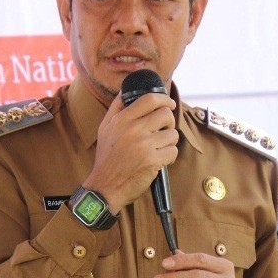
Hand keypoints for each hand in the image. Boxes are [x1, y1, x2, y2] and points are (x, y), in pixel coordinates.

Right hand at [86, 91, 177, 214]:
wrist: (104, 186)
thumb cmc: (106, 158)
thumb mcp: (105, 128)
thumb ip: (116, 108)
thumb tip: (126, 91)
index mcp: (122, 119)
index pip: (150, 99)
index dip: (164, 99)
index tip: (169, 104)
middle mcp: (133, 130)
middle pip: (165, 114)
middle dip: (169, 122)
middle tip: (164, 129)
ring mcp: (144, 145)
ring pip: (172, 134)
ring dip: (170, 141)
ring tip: (160, 147)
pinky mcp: (153, 161)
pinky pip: (172, 151)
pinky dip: (170, 156)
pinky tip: (161, 159)